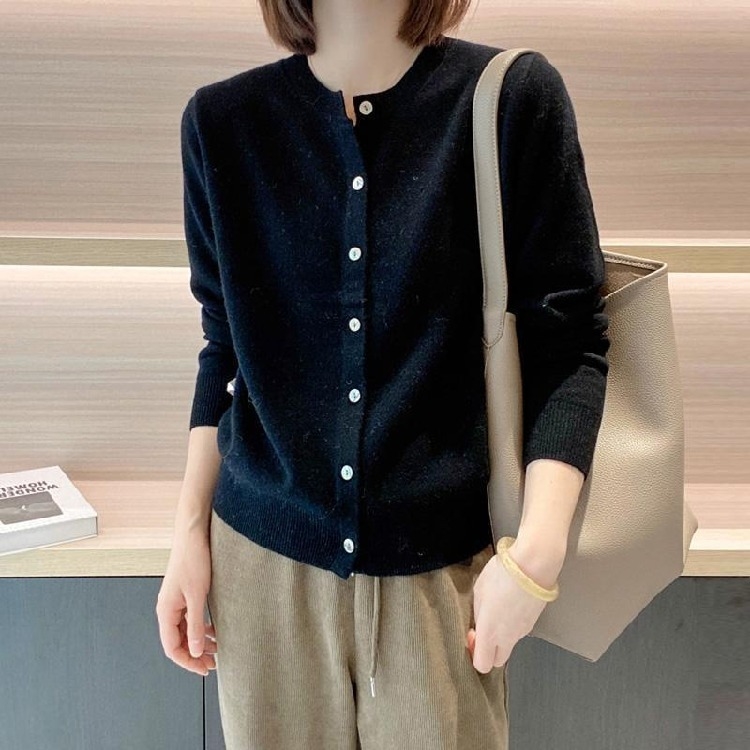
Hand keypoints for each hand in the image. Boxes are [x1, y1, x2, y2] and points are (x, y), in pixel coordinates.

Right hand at [155, 526, 217, 676]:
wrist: (193, 535)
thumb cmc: (193, 560)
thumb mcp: (197, 596)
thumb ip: (196, 625)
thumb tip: (196, 651)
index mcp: (166, 611)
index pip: (172, 648)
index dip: (187, 661)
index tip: (204, 669)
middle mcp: (167, 608)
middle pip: (178, 641)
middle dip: (195, 654)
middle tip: (214, 663)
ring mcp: (175, 602)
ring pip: (185, 631)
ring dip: (199, 642)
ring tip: (217, 649)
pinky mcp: (184, 594)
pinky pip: (189, 619)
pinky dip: (200, 628)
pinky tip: (214, 630)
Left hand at [467, 543, 560, 672]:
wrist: (533, 566)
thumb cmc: (503, 575)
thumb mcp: (479, 590)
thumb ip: (478, 613)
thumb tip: (480, 623)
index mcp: (490, 632)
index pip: (481, 664)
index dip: (474, 653)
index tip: (472, 634)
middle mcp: (507, 638)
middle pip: (497, 661)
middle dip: (489, 650)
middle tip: (484, 627)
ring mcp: (523, 632)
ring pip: (509, 644)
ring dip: (501, 635)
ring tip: (498, 609)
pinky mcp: (533, 623)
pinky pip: (519, 631)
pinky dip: (513, 624)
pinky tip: (510, 604)